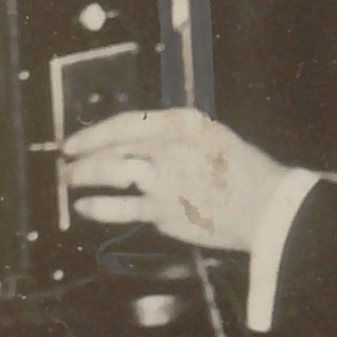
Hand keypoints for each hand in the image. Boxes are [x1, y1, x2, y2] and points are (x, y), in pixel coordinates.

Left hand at [59, 107, 291, 251]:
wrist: (268, 208)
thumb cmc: (243, 173)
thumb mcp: (211, 138)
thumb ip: (172, 137)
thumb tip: (128, 144)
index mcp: (183, 125)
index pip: (126, 124)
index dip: (94, 133)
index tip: (74, 142)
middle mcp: (170, 147)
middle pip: (113, 148)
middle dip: (83, 157)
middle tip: (68, 164)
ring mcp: (165, 180)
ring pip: (110, 173)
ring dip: (83, 178)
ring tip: (71, 183)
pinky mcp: (164, 212)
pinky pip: (120, 209)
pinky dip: (98, 208)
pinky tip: (86, 208)